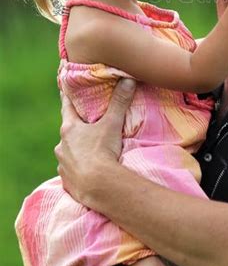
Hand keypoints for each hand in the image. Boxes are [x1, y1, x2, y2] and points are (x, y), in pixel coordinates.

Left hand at [55, 78, 135, 203]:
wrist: (97, 186)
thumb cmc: (102, 151)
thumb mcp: (112, 124)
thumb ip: (120, 102)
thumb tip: (128, 80)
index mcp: (69, 129)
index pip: (67, 107)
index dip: (68, 98)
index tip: (65, 90)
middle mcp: (61, 145)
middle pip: (68, 132)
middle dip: (76, 129)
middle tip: (87, 126)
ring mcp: (62, 164)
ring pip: (68, 153)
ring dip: (76, 151)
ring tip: (90, 152)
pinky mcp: (66, 181)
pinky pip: (70, 171)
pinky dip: (77, 168)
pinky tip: (87, 171)